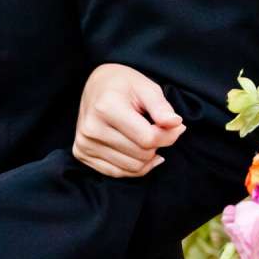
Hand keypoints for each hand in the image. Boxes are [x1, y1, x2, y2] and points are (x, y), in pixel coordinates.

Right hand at [72, 62, 183, 177]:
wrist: (96, 85)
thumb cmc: (124, 85)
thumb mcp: (146, 87)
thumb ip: (162, 107)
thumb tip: (176, 124)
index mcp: (106, 107)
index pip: (148, 138)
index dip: (169, 135)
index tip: (176, 126)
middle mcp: (91, 128)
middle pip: (141, 155)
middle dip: (158, 145)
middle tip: (161, 130)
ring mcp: (84, 143)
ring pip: (132, 168)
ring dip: (147, 158)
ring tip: (148, 139)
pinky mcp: (82, 153)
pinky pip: (117, 173)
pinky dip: (135, 167)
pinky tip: (141, 153)